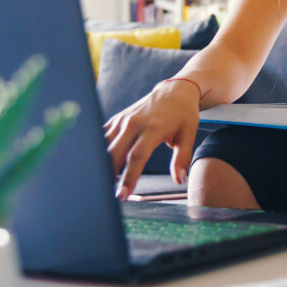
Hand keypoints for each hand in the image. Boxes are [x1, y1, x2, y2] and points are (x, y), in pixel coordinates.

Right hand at [102, 79, 199, 199]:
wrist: (174, 91)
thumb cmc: (183, 115)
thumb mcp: (188, 134)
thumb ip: (182, 157)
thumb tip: (180, 180)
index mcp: (153, 128)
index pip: (137, 156)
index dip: (129, 177)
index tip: (123, 195)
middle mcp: (134, 123)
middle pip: (115, 152)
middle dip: (110, 175)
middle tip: (108, 194)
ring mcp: (124, 120)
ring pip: (105, 145)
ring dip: (102, 164)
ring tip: (103, 182)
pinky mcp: (117, 119)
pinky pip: (103, 136)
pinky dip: (98, 151)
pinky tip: (98, 165)